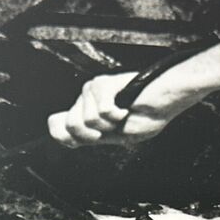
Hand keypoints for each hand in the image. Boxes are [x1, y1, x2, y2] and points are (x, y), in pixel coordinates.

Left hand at [46, 72, 180, 148]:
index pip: (56, 125)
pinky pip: (102, 111)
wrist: (165, 102)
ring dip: (111, 124)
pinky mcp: (103, 83)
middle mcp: (85, 101)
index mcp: (85, 115)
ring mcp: (92, 91)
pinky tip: (127, 107)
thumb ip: (84, 135)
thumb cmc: (145, 117)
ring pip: (88, 120)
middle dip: (95, 133)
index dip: (65, 135)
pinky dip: (118, 115)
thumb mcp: (112, 136)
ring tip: (125, 113)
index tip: (94, 136)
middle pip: (72, 125)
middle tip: (115, 125)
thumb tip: (54, 123)